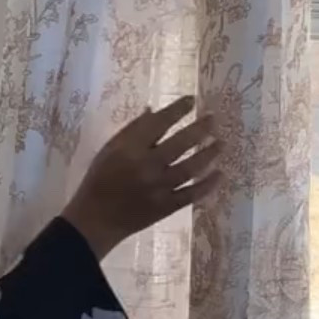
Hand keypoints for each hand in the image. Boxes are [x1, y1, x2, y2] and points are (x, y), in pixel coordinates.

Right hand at [61, 98, 220, 261]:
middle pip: (180, 144)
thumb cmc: (100, 179)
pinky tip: (220, 174)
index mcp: (130, 149)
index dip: (177, 110)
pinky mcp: (166, 207)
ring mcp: (159, 188)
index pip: (158, 123)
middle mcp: (147, 166)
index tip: (191, 99)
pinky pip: (192, 194)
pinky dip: (208, 185)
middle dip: (200, 129)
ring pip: (191, 168)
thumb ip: (132, 131)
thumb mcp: (109, 149)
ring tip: (221, 143)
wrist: (97, 218)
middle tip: (213, 118)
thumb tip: (155, 110)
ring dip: (209, 154)